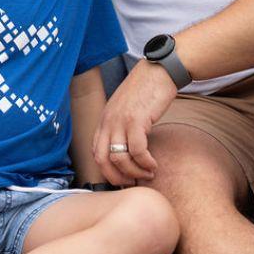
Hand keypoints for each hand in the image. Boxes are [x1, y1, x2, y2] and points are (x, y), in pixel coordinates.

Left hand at [93, 62, 173, 185]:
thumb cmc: (146, 91)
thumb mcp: (126, 110)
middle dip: (117, 177)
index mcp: (104, 120)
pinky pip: (137, 150)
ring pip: (119, 158)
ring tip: (147, 173)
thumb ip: (121, 128)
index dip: (107, 171)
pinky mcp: (137, 119)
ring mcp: (121, 120)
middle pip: (102, 160)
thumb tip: (126, 152)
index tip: (121, 179)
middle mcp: (108, 121)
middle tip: (132, 182)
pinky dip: (145, 162)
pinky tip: (153, 164)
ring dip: (134, 172)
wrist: (158, 71)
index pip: (95, 153)